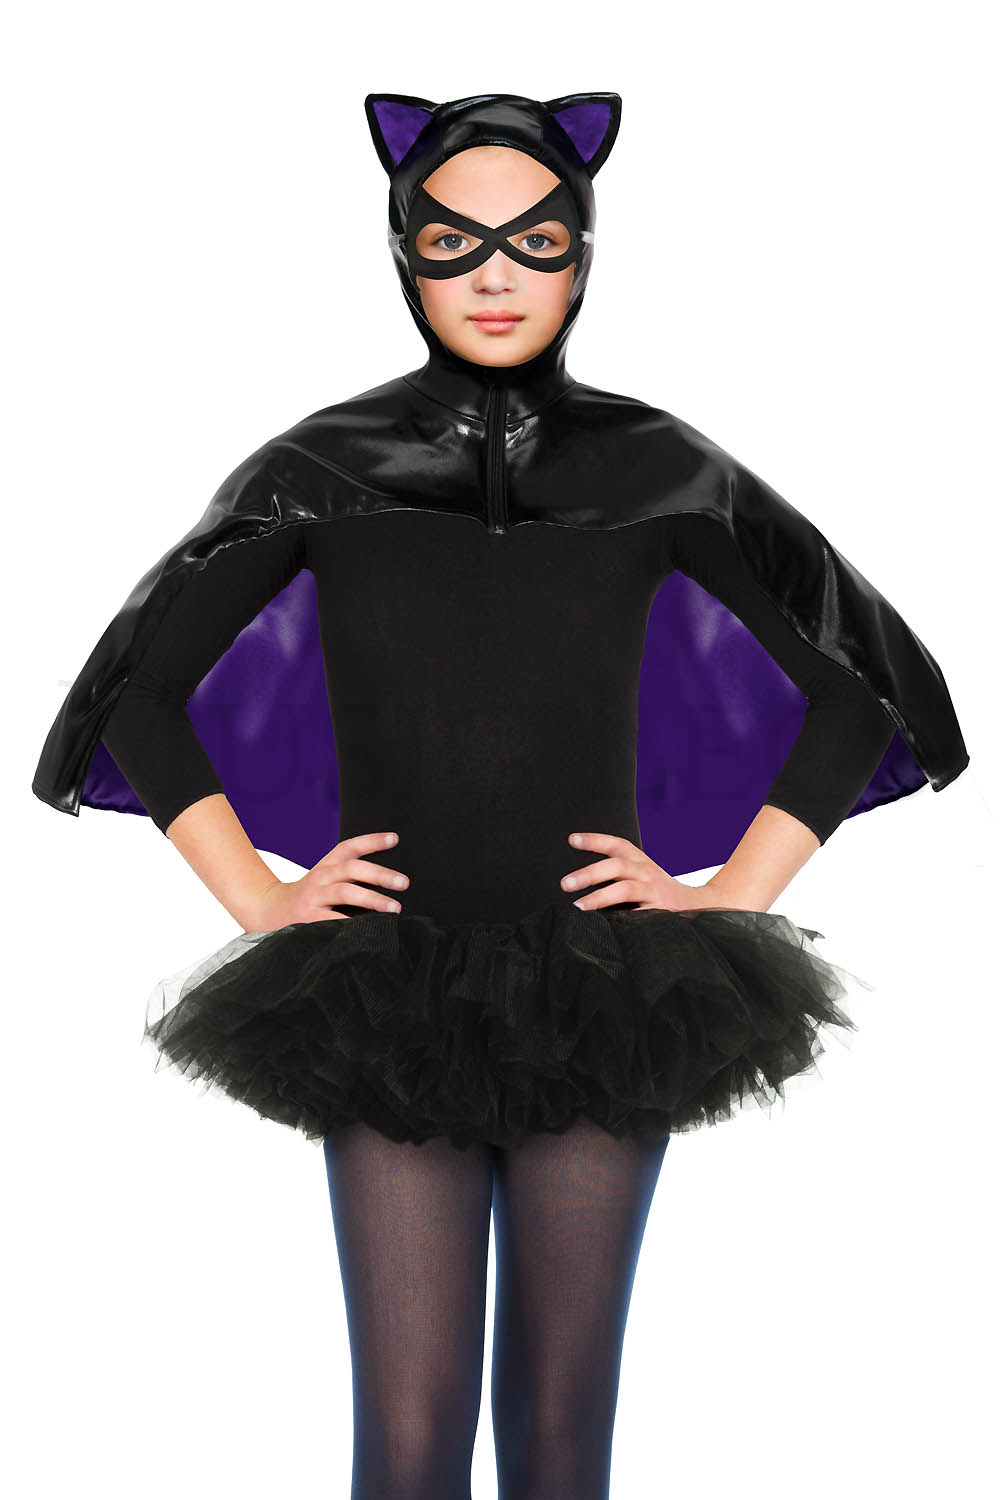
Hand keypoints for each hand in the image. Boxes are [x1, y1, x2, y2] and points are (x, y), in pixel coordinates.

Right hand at [244, 831, 409, 931]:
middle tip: (404, 882)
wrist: (269, 911)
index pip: (349, 847)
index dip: (372, 840)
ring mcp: (313, 897)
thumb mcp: (326, 879)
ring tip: (394, 908)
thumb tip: (391, 881)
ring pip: (345, 891)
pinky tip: (369, 929)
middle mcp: (321, 876)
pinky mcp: (308, 918)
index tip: (395, 838)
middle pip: (352, 868)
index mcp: (327, 865)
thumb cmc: (309, 897)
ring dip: (372, 899)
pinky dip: (352, 924)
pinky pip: (333, 920)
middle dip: (380, 874)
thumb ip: (351, 876)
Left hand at [560, 832, 750, 912]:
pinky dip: (621, 919)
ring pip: (625, 889)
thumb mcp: (641, 878)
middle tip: (565, 883)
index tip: (571, 839)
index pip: (617, 845)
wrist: (701, 908)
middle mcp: (648, 872)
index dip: (595, 840)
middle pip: (617, 865)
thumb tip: (577, 885)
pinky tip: (605, 927)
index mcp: (641, 862)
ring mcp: (655, 891)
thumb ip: (617, 877)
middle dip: (589, 873)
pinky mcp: (662, 911)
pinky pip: (638, 915)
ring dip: (599, 897)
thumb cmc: (659, 895)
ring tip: (578, 906)